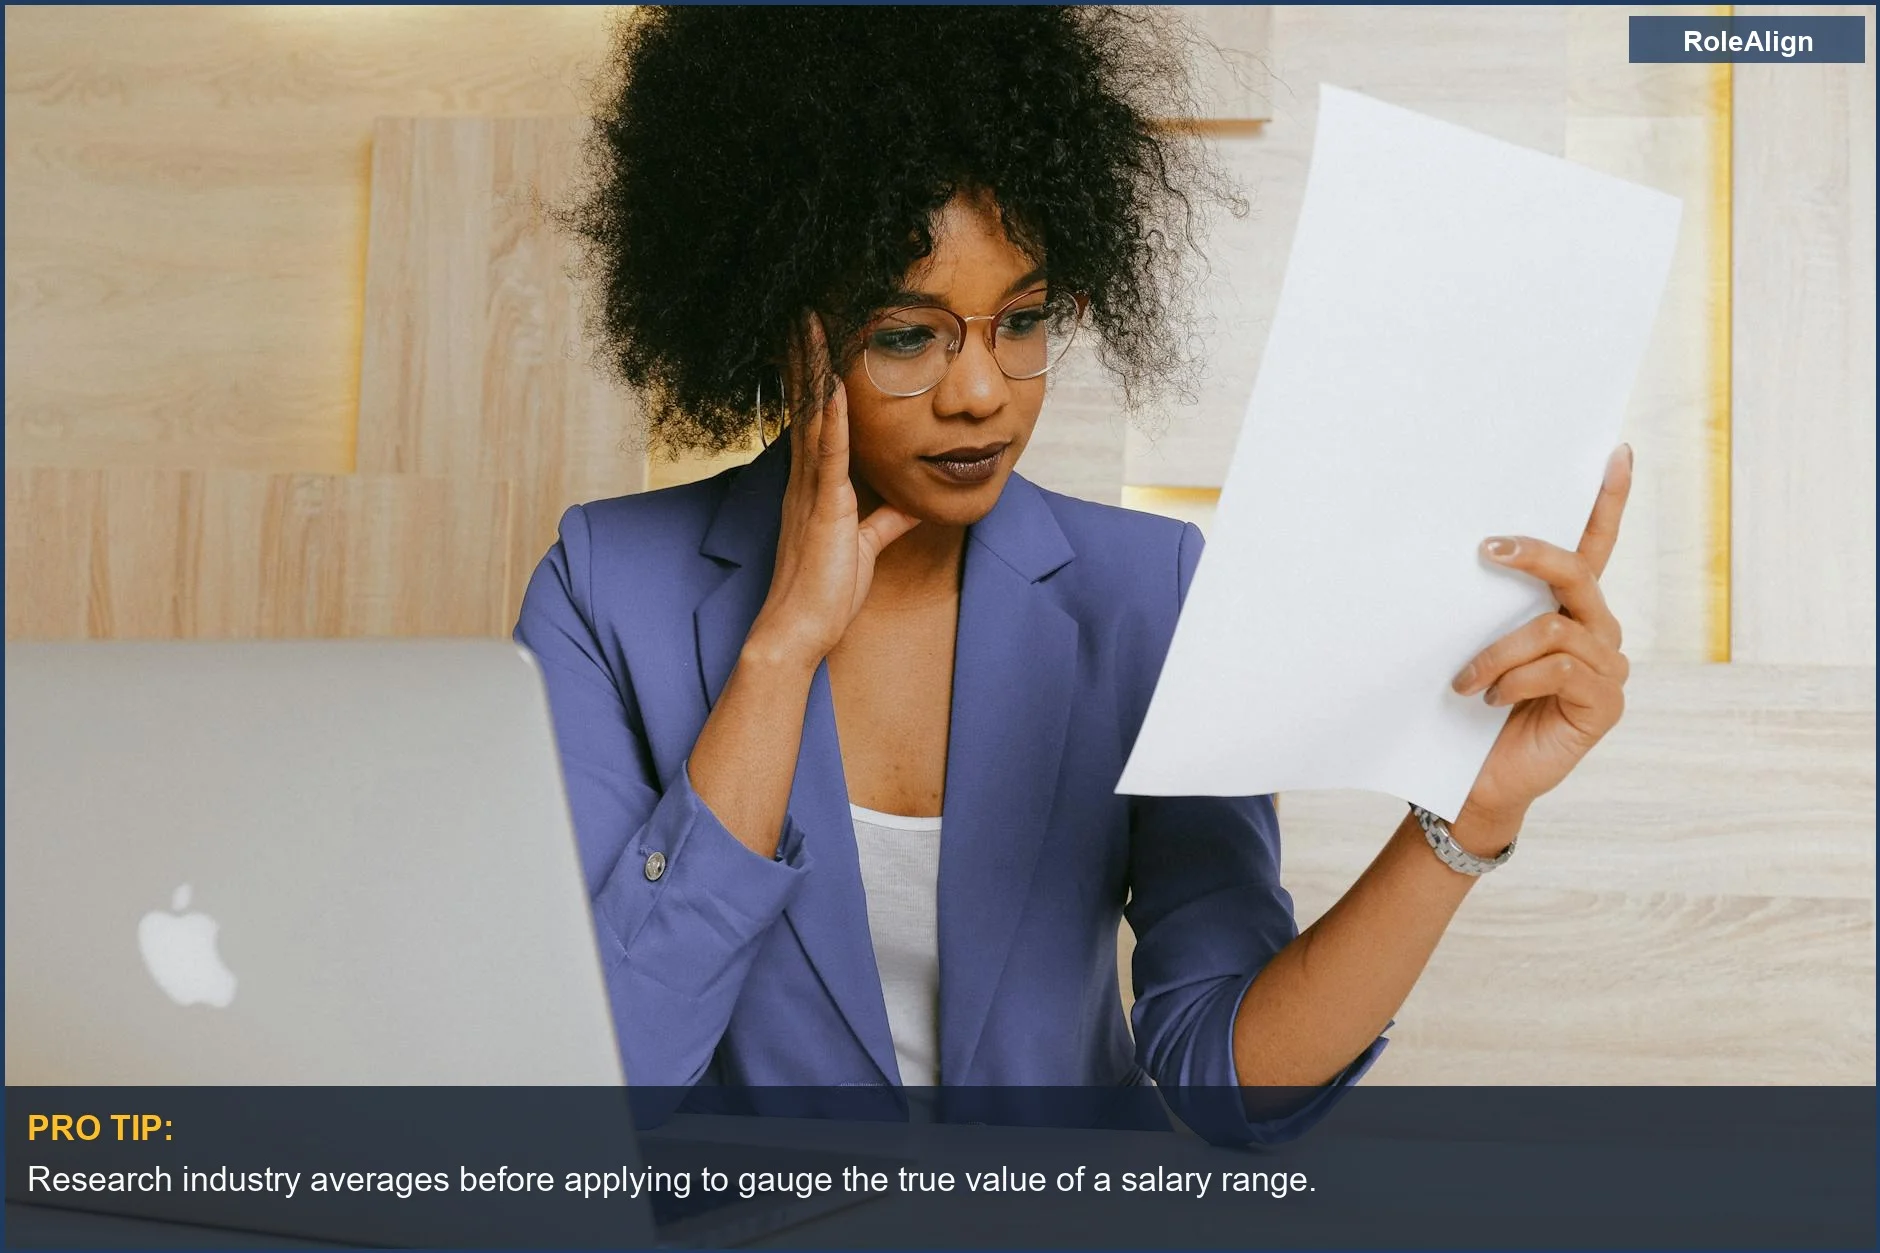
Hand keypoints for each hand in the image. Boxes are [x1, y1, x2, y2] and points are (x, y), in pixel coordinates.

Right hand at [745, 312, 920, 669]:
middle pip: (806, 403)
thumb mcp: (865, 547)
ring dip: (813, 367)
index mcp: (813, 485)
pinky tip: (834, 382)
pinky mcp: (825, 506)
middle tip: (803, 308)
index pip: (815, 418)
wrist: (799, 630)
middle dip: (805, 355)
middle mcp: (805, 478)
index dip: (813, 375)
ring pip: (813, 415)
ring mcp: (811, 489)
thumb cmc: (825, 594)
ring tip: (810, 322)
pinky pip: (828, 452)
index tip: (815, 336)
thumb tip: (909, 503)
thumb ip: (885, 520)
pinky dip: (832, 416)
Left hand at [1449, 444, 1633, 845]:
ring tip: (1464, 680)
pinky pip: (1560, 667)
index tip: (1615, 453)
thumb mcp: (1472, 645)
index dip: (1609, 501)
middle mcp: (1597, 631)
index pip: (1594, 546)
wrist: (1473, 782)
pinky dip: (1514, 679)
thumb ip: (1484, 606)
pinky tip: (1488, 700)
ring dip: (1498, 651)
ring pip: (1555, 628)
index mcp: (1568, 610)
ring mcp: (1606, 668)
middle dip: (1534, 555)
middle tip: (1488, 548)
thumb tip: (1465, 550)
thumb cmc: (1468, 710)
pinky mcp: (1604, 703)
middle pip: (1578, 572)